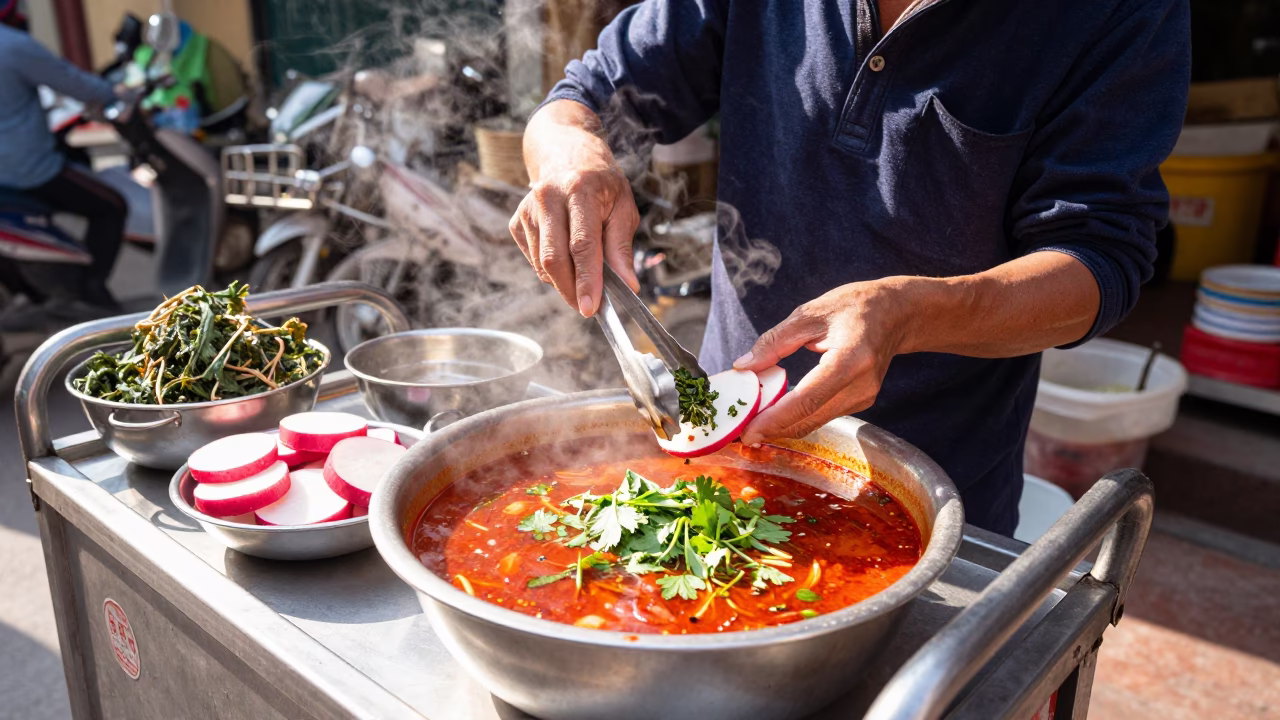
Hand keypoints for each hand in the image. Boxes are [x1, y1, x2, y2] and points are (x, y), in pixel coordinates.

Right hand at [509, 100, 640, 316]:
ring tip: (583, 275)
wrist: (565, 153)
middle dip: (571, 290)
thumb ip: (622, 246)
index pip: (582, 244)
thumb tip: (628, 285)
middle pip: (554, 259)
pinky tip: (566, 255)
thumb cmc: (600, 182)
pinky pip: (534, 261)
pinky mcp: (516, 222)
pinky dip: (552, 270)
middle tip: (587, 307)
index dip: (587, 280)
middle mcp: (547, 198)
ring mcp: (527, 210)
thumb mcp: (623, 206)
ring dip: (564, 281)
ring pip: (542, 265)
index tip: (591, 308)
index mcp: (579, 190)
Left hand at [734, 279, 914, 445]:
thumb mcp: (809, 313)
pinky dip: (797, 417)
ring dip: (783, 426)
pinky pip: (822, 415)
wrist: (896, 313)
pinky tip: (776, 413)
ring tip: (752, 423)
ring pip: (815, 422)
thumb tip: (744, 366)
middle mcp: (861, 385)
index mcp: (851, 359)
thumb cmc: (854, 306)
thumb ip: (775, 341)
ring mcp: (864, 397)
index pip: (807, 399)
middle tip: (741, 432)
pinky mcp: (861, 402)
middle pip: (810, 419)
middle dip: (773, 429)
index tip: (748, 430)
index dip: (775, 418)